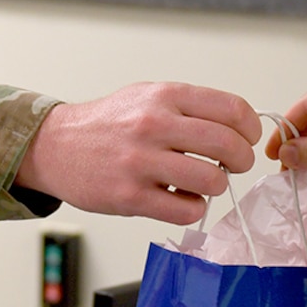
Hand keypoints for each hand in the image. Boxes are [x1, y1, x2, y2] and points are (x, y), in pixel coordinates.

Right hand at [15, 82, 262, 224]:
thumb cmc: (110, 123)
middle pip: (227, 145)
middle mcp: (153, 125)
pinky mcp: (129, 196)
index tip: (246, 139)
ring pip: (211, 181)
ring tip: (203, 184)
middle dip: (241, 160)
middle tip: (233, 165)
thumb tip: (239, 126)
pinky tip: (181, 200)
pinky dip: (193, 209)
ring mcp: (140, 162)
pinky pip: (185, 210)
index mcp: (165, 96)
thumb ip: (191, 107)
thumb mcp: (149, 96)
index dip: (249, 129)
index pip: (232, 110)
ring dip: (216, 187)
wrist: (56, 145)